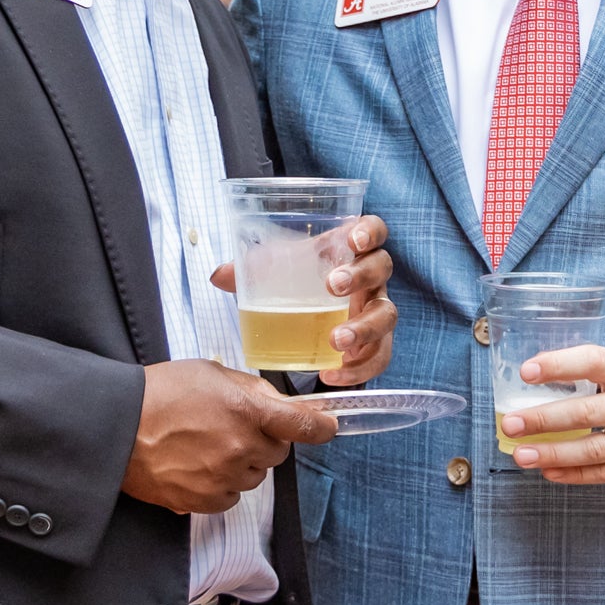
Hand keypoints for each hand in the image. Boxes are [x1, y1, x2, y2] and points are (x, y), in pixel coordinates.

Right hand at [125, 359, 337, 513]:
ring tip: (209, 446)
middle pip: (279, 453)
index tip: (327, 426)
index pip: (304, 425)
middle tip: (235, 428)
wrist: (115, 428)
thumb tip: (277, 404)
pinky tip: (198, 466)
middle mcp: (241, 447)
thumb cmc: (159, 394)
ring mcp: (223, 477)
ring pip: (255, 475)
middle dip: (266, 440)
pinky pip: (232, 496)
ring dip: (243, 463)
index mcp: (246, 410)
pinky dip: (223, 484)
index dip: (321, 426)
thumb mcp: (210, 373)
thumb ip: (250, 389)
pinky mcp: (205, 501)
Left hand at [211, 215, 397, 385]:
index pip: (374, 230)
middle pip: (381, 268)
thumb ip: (251, 270)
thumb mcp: (278, 271)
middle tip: (332, 287)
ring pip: (386, 315)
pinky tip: (332, 374)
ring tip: (335, 341)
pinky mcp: (376, 343)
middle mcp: (372, 278)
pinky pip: (378, 357)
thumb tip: (218, 276)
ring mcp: (377, 310)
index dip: (369, 232)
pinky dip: (358, 369)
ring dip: (364, 328)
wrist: (313, 318)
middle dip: (360, 276)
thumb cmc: (300, 283)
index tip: (352, 240)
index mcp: (352, 250)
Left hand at [499, 346, 604, 484]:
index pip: (594, 362)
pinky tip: (549, 470)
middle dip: (543, 419)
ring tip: (521, 454)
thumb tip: (551, 380)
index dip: (559, 364)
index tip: (528, 370)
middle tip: (510, 423)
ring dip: (551, 453)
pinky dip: (573, 474)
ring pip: (591, 450)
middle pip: (585, 412)